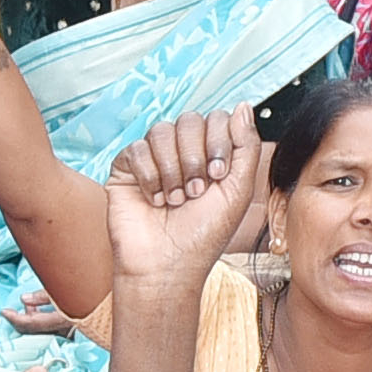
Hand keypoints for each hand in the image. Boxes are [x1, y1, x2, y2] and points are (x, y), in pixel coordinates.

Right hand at [107, 107, 278, 300]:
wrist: (167, 266)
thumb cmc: (204, 235)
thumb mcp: (237, 191)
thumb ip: (245, 146)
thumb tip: (242, 105)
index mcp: (210, 154)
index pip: (216, 119)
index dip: (218, 141)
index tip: (218, 175)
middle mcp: (181, 152)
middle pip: (189, 120)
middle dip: (195, 157)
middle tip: (195, 193)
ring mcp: (152, 159)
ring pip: (160, 131)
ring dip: (172, 169)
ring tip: (175, 200)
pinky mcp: (125, 169)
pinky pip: (136, 149)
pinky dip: (149, 176)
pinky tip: (154, 200)